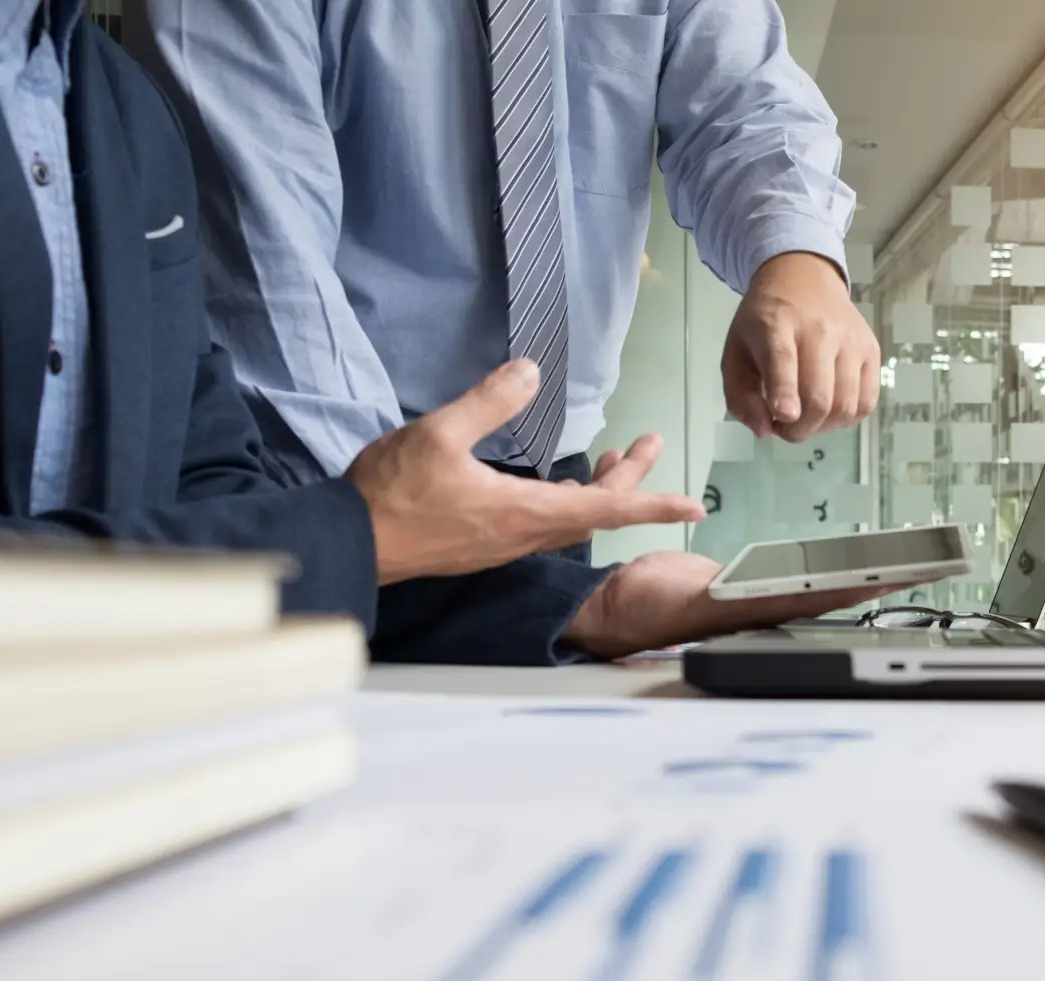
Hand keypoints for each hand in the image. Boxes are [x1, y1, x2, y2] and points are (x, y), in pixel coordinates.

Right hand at [344, 361, 704, 584]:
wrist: (352, 543)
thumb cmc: (392, 493)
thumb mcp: (438, 434)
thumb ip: (489, 402)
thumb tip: (532, 371)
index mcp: (524, 511)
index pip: (605, 508)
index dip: (652, 503)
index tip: (693, 506)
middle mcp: (524, 534)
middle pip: (594, 511)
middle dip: (629, 478)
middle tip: (648, 443)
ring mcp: (505, 543)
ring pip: (570, 519)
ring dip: (599, 491)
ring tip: (616, 458)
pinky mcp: (486, 545)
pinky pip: (544, 525)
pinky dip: (567, 503)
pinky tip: (560, 487)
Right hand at [564, 550, 894, 659]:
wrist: (615, 606)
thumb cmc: (645, 611)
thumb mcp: (694, 602)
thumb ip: (731, 599)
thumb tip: (776, 593)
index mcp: (758, 612)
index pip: (824, 597)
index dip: (864, 586)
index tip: (904, 577)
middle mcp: (765, 608)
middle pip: (833, 592)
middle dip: (877, 580)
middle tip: (923, 567)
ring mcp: (758, 598)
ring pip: (820, 585)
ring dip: (859, 576)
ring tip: (901, 564)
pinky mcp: (744, 586)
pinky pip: (794, 578)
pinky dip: (825, 572)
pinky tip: (847, 568)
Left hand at [723, 252, 880, 443]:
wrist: (804, 277)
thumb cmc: (764, 322)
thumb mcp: (735, 352)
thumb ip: (740, 396)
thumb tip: (764, 431)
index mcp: (775, 324)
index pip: (783, 359)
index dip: (785, 391)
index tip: (784, 415)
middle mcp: (820, 330)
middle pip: (819, 397)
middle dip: (799, 429)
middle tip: (784, 428)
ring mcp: (851, 340)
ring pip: (845, 405)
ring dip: (823, 427)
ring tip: (806, 418)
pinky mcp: (871, 350)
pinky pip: (867, 402)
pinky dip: (847, 418)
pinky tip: (829, 410)